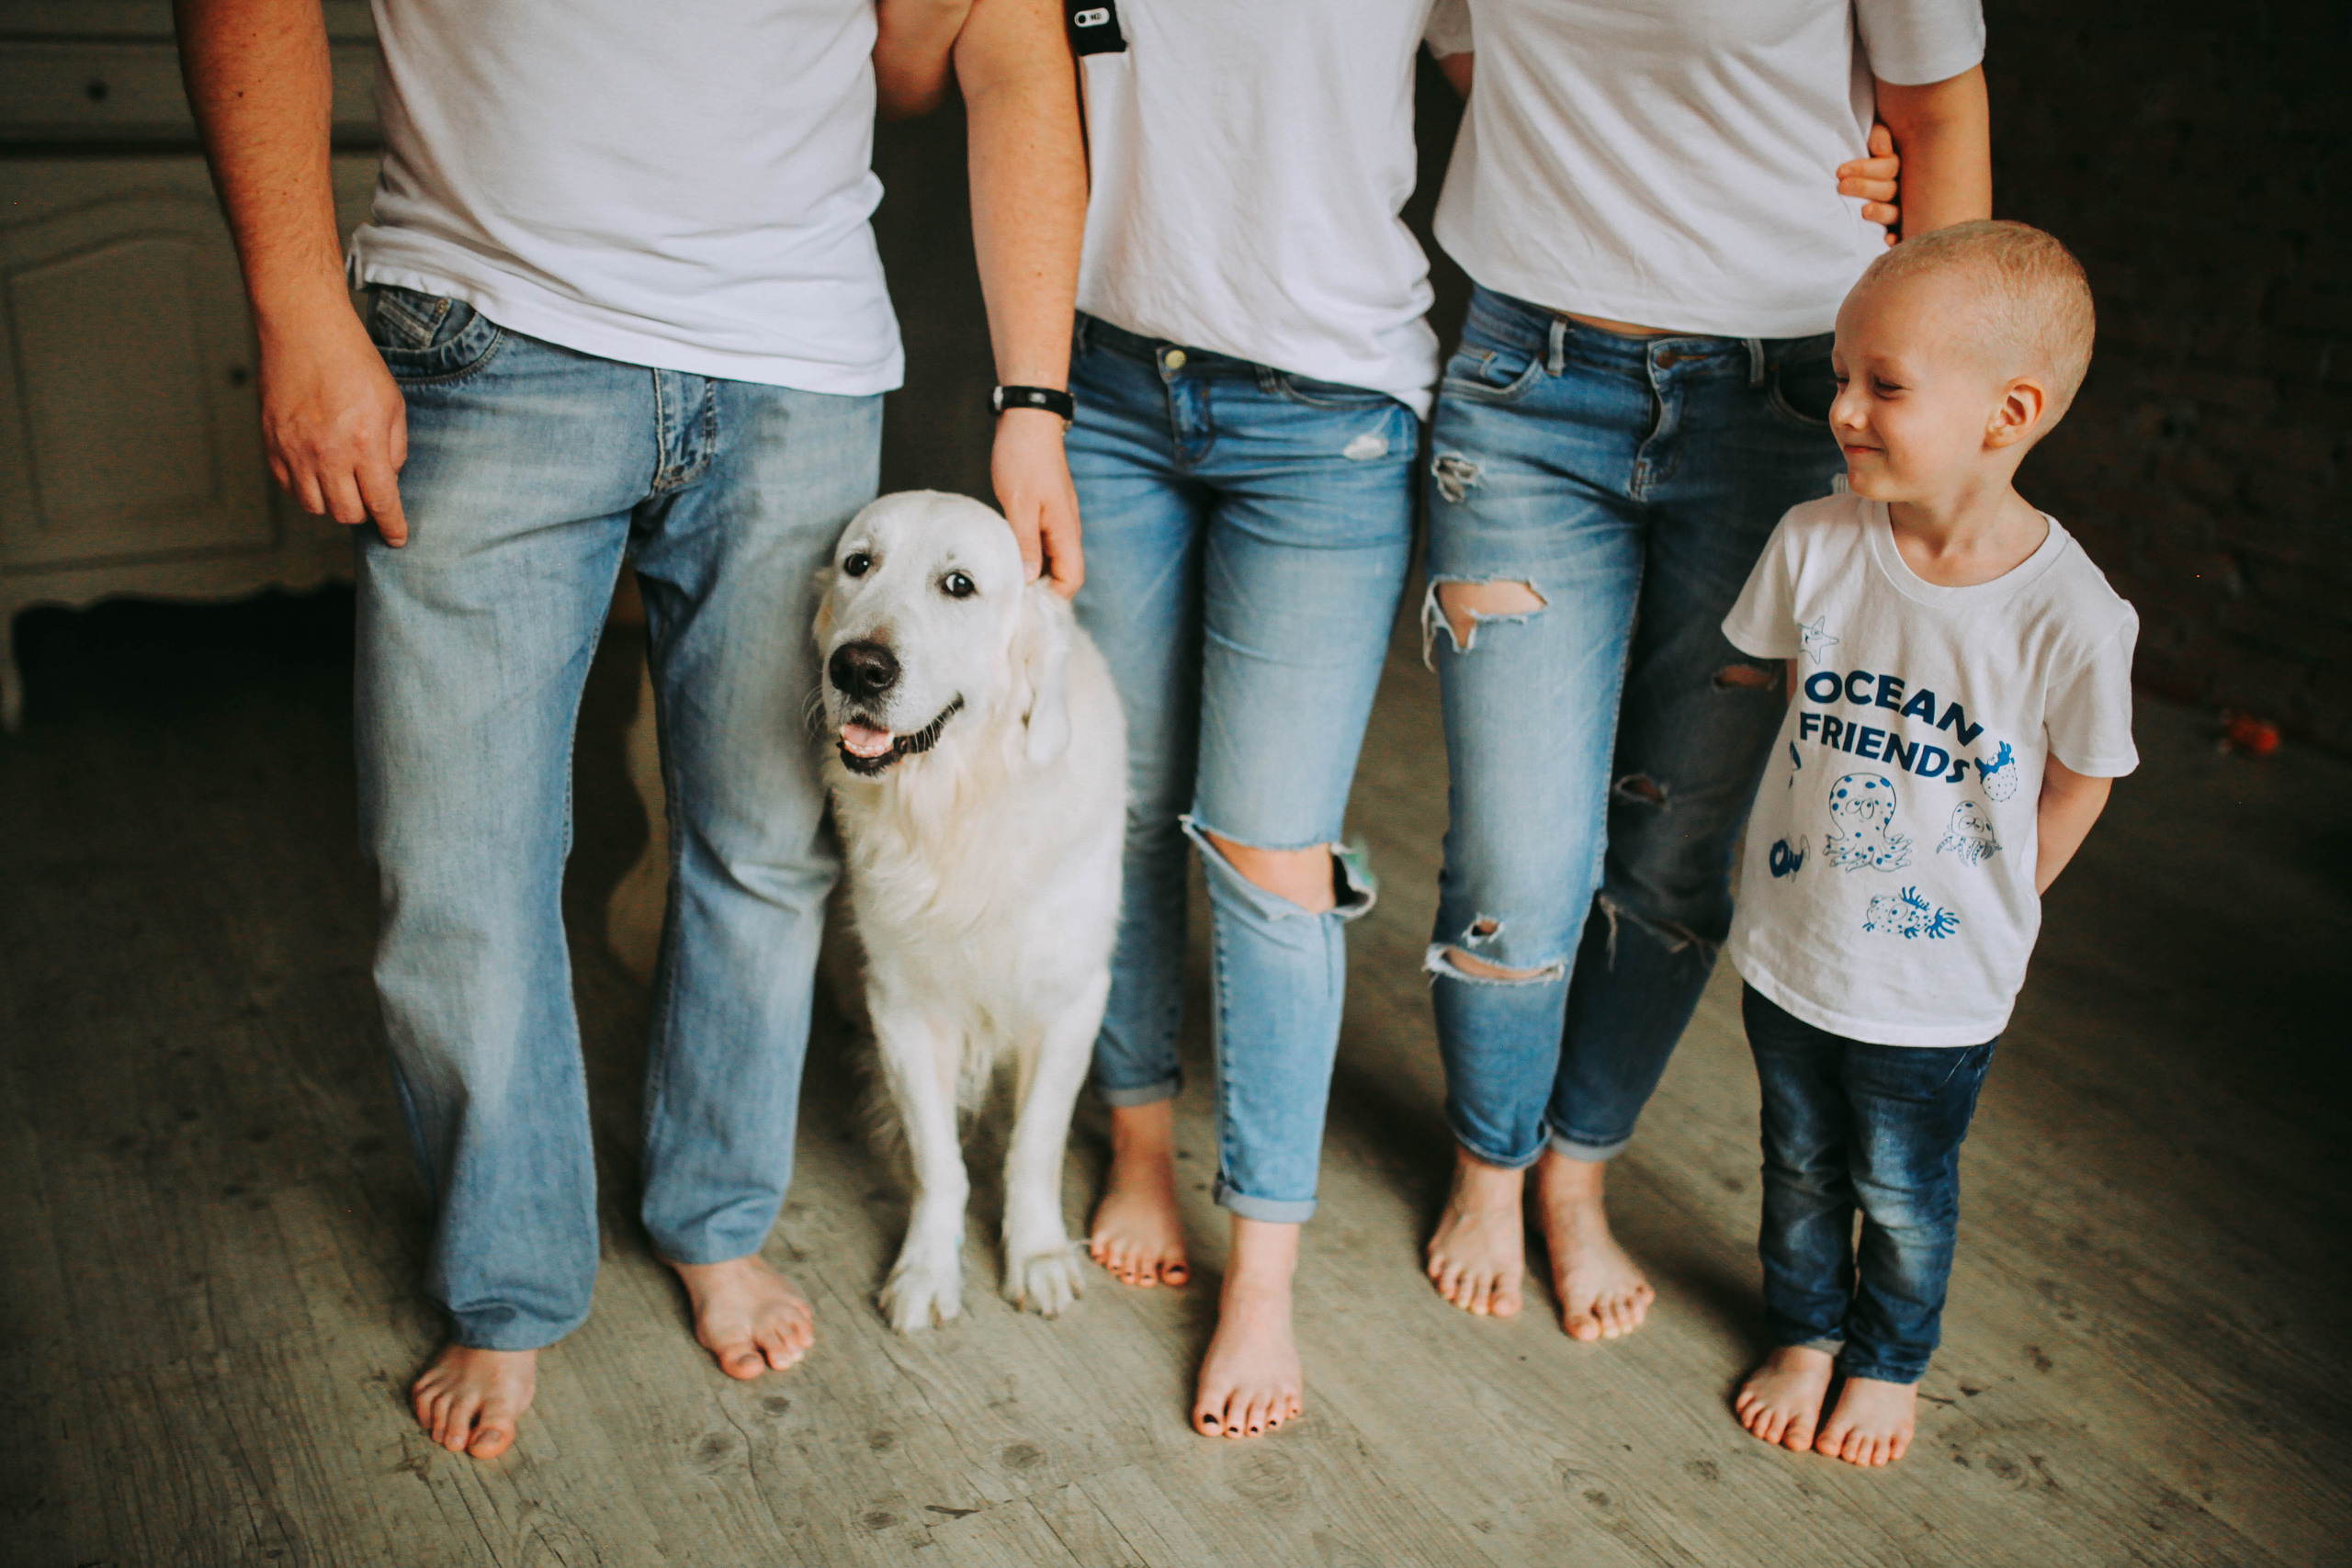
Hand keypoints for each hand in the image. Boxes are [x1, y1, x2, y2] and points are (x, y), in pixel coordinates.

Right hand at [258, 296, 410, 544]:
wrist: (305, 332)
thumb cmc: (353, 363)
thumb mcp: (393, 405)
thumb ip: (395, 448)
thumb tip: (388, 480)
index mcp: (364, 445)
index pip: (381, 504)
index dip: (392, 527)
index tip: (397, 539)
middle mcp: (327, 454)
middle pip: (346, 513)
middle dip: (364, 513)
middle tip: (370, 497)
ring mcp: (294, 451)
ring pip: (314, 506)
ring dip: (333, 502)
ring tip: (343, 481)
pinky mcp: (271, 444)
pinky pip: (288, 487)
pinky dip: (305, 488)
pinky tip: (317, 470)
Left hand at [992, 408, 1081, 595]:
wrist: (1029, 419)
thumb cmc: (1023, 457)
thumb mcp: (1019, 505)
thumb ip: (1026, 544)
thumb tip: (1029, 579)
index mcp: (1065, 530)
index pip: (1072, 579)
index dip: (1053, 597)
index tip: (1026, 604)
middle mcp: (1067, 528)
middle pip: (1064, 572)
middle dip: (1043, 589)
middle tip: (1012, 596)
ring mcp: (1058, 519)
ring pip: (1053, 558)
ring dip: (1034, 571)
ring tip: (1007, 579)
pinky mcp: (1047, 510)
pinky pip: (1043, 542)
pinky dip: (1030, 552)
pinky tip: (1009, 552)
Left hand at [1838, 122, 1902, 244]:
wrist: (1875, 168)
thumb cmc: (1871, 149)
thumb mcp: (1878, 134)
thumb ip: (1879, 136)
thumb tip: (1881, 149)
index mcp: (1900, 164)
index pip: (1888, 167)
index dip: (1865, 168)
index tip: (1840, 172)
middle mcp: (1905, 187)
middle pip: (1889, 190)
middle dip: (1864, 188)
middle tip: (1842, 187)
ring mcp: (1904, 209)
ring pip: (1896, 213)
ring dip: (1881, 212)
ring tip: (1864, 211)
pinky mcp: (1899, 227)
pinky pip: (1901, 234)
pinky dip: (1896, 238)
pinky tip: (1888, 241)